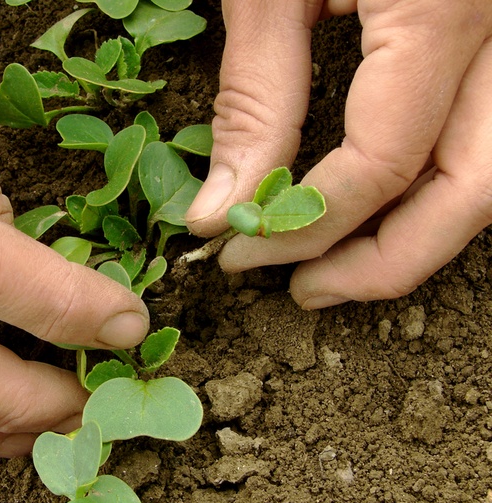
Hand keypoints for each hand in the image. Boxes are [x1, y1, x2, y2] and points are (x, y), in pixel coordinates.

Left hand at [186, 0, 491, 307]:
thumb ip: (254, 100)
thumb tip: (220, 214)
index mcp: (437, 8)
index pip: (383, 163)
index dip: (306, 225)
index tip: (241, 251)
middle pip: (469, 189)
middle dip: (385, 261)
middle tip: (305, 290)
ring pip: (485, 172)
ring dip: (414, 233)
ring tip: (330, 266)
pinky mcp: (488, 43)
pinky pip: (475, 137)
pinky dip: (424, 185)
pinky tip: (365, 208)